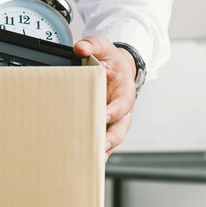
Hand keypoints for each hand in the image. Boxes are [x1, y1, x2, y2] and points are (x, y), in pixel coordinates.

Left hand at [73, 36, 137, 160]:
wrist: (118, 67)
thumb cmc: (111, 60)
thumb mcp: (104, 46)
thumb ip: (93, 45)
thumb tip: (81, 47)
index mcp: (125, 91)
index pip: (122, 104)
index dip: (113, 111)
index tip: (102, 116)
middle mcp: (123, 110)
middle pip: (120, 129)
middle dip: (110, 139)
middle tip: (98, 147)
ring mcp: (115, 120)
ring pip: (113, 139)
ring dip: (103, 151)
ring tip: (90, 161)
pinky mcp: (105, 125)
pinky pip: (103, 140)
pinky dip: (96, 151)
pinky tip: (84, 161)